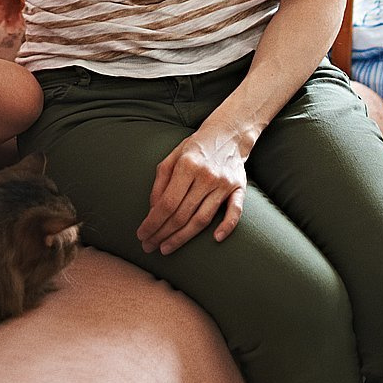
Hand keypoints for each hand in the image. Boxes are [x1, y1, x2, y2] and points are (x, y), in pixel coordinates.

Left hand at [137, 128, 246, 254]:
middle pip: (182, 214)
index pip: (167, 202)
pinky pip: (235, 212)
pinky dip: (226, 226)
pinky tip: (215, 239)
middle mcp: (206, 175)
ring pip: (202, 218)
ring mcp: (224, 183)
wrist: (228, 134)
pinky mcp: (240, 188)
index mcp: (187, 165)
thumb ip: (161, 182)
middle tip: (149, 246)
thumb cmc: (195, 148)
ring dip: (183, 237)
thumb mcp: (173, 157)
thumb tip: (153, 211)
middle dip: (163, 233)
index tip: (142, 235)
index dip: (153, 222)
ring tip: (166, 248)